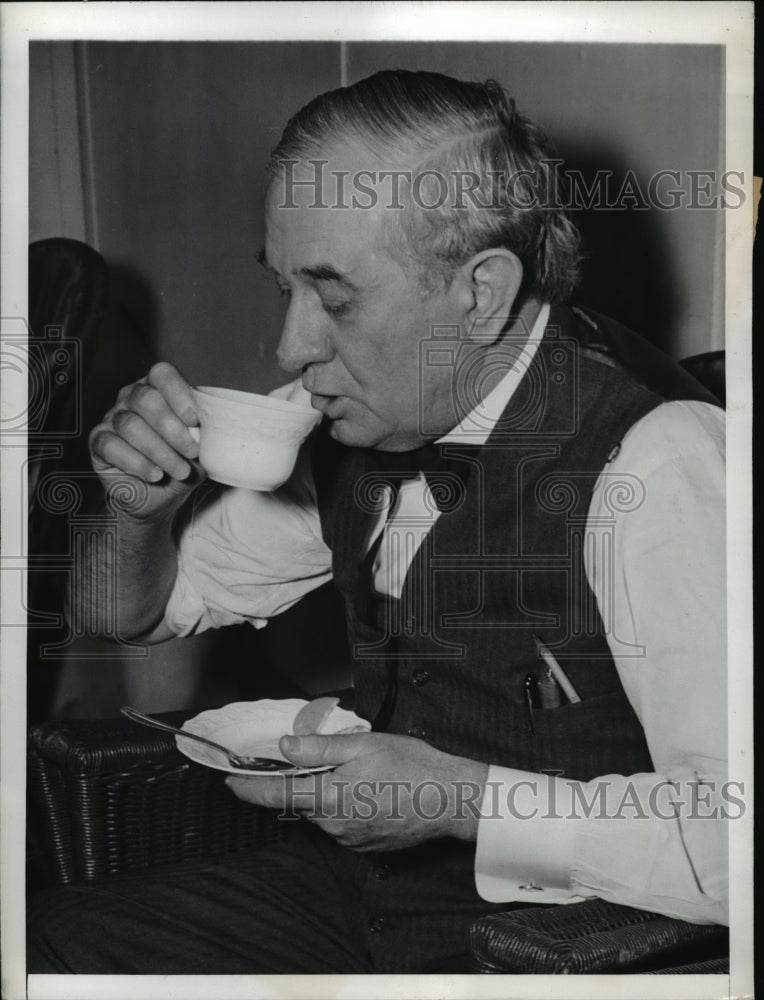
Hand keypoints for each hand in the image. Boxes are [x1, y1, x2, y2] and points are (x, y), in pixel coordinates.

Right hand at [89, 362, 203, 519]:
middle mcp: (131, 397)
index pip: (162, 374)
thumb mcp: (200, 450)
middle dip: (173, 429)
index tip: (195, 421)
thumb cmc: (181, 464)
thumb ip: (204, 436)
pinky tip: (155, 475)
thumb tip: (213, 430)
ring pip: (131, 425)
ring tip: (180, 471)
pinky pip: (113, 446)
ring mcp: (112, 418)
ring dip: (160, 451)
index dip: (179, 394)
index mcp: (158, 388)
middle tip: (192, 452)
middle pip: (146, 399)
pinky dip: (138, 463)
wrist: (158, 498)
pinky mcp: (98, 441)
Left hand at [226, 732, 488, 851]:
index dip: (248, 788)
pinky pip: (343, 824)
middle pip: (302, 802)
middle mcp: (333, 825)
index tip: (229, 781)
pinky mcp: (367, 846)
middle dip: (303, 782)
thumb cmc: (411, 765)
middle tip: (324, 757)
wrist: (451, 799)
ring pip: (324, 812)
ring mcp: (350, 839)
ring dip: (329, 793)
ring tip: (360, 771)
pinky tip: (372, 790)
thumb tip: (284, 746)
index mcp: (328, 797)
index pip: (276, 794)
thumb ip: (319, 747)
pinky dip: (347, 807)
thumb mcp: (363, 744)